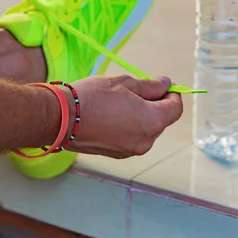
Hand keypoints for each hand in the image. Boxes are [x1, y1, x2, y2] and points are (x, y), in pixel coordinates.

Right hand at [66, 75, 182, 157]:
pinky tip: (110, 115)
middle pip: (161, 120)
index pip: (176, 109)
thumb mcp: (124, 83)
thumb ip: (150, 86)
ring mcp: (131, 150)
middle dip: (155, 105)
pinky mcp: (117, 154)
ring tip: (118, 102)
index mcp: (152, 121)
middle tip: (136, 90)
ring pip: (145, 130)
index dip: (173, 95)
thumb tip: (166, 84)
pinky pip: (131, 138)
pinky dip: (128, 126)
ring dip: (140, 116)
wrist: (61, 118)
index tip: (163, 85)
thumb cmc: (93, 97)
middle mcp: (146, 141)